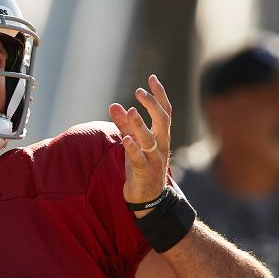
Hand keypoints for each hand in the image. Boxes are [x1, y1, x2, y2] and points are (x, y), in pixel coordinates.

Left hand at [108, 74, 172, 215]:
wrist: (148, 199)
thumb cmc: (140, 167)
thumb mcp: (133, 143)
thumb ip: (124, 125)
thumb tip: (113, 105)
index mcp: (161, 137)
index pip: (165, 111)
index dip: (160, 94)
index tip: (152, 77)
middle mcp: (161, 146)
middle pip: (162, 121)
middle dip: (152, 105)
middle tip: (139, 92)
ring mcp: (154, 160)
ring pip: (150, 139)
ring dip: (140, 124)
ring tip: (131, 110)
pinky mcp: (144, 173)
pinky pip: (139, 159)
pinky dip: (133, 148)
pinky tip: (126, 139)